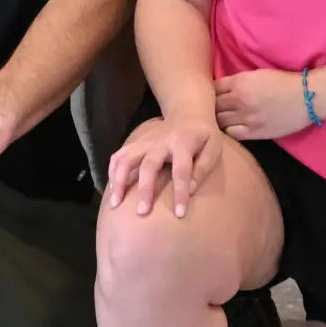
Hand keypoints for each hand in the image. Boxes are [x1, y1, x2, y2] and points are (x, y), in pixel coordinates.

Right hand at [103, 115, 221, 219]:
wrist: (187, 112)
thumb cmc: (203, 136)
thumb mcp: (213, 148)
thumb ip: (202, 169)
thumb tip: (190, 190)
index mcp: (184, 143)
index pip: (182, 171)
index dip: (181, 193)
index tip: (180, 214)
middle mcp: (161, 142)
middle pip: (149, 165)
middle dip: (145, 189)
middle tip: (142, 212)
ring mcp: (145, 141)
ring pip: (127, 159)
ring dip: (119, 180)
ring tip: (115, 203)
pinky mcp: (136, 142)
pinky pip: (119, 156)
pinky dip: (112, 171)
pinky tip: (112, 189)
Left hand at [212, 68, 309, 141]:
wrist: (306, 97)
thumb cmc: (283, 82)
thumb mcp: (257, 74)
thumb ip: (238, 81)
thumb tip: (220, 88)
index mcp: (240, 82)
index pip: (213, 87)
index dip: (209, 91)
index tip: (208, 94)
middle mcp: (239, 100)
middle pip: (213, 106)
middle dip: (209, 106)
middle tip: (208, 109)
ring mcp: (246, 118)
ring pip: (219, 121)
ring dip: (216, 120)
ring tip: (216, 120)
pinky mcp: (255, 132)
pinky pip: (232, 134)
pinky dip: (227, 131)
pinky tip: (229, 128)